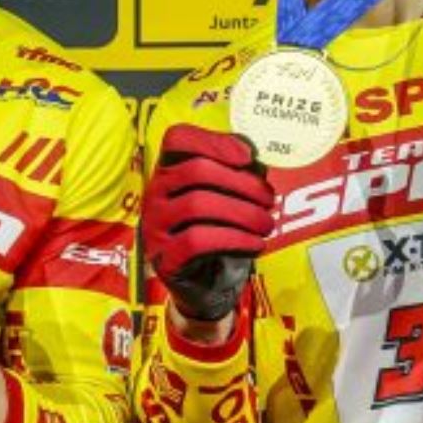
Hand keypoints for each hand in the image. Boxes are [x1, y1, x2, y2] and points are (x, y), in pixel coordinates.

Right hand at [142, 125, 274, 322]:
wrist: (200, 283)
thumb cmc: (214, 231)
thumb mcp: (223, 198)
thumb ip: (236, 174)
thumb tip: (256, 161)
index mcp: (168, 172)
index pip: (178, 139)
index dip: (213, 141)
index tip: (247, 158)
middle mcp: (154, 194)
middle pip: (196, 171)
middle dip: (241, 183)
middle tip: (269, 200)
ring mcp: (155, 226)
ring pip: (198, 205)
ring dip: (243, 213)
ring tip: (267, 224)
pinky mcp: (164, 256)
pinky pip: (198, 241)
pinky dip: (234, 240)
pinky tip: (255, 244)